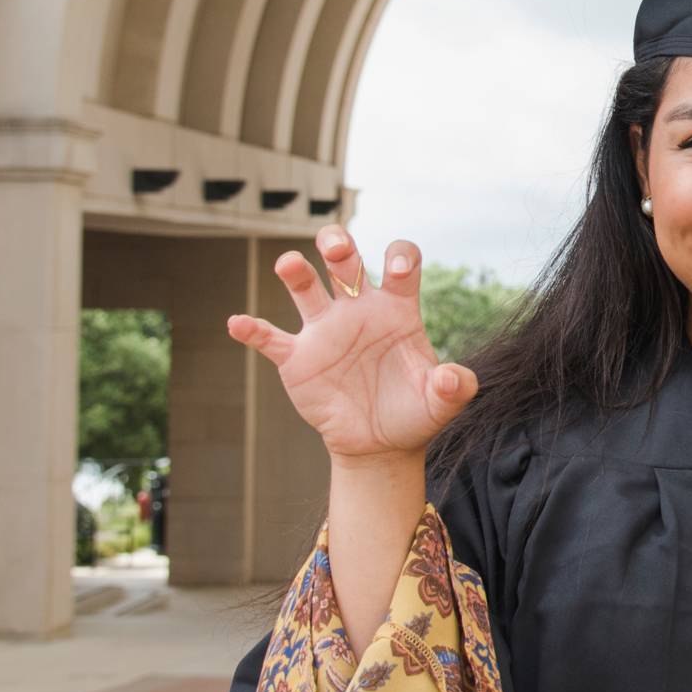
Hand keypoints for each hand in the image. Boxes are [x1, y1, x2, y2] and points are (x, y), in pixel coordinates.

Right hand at [227, 228, 476, 465]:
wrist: (380, 444)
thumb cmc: (413, 412)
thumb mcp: (442, 403)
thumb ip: (454, 388)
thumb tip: (453, 377)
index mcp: (397, 309)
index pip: (400, 265)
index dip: (400, 258)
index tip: (396, 270)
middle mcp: (359, 310)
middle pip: (345, 264)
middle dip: (338, 246)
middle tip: (335, 247)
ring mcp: (325, 331)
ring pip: (305, 288)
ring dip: (295, 272)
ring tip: (289, 265)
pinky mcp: (298, 358)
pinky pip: (270, 339)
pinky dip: (252, 331)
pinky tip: (237, 323)